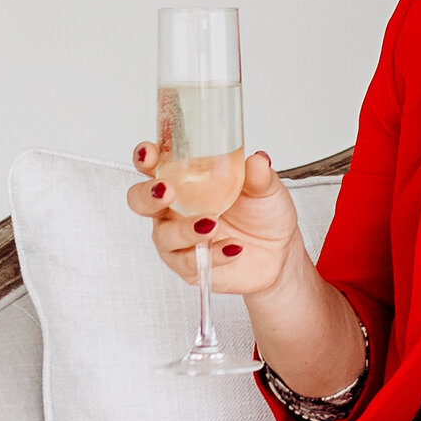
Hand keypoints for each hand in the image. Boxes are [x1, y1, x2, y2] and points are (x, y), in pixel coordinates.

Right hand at [125, 145, 303, 299]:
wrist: (280, 253)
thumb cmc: (262, 214)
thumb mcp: (267, 189)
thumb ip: (259, 176)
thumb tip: (258, 160)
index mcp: (185, 180)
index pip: (154, 164)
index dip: (145, 157)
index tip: (150, 155)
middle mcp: (174, 208)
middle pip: (140, 201)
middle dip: (148, 195)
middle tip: (167, 191)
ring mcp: (178, 238)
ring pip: (164, 235)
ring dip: (185, 229)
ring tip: (213, 224)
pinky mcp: (188, 265)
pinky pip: (189, 262)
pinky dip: (212, 254)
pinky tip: (232, 247)